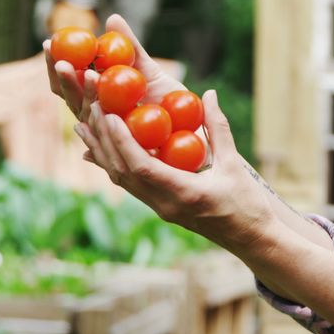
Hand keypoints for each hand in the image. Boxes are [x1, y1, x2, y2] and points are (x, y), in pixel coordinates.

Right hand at [45, 14, 185, 122]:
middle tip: (61, 60)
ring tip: (89, 74)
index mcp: (96, 100)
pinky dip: (107, 121)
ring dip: (85, 95)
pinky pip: (113, 135)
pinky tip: (104, 105)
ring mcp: (110, 135)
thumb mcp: (148, 68)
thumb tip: (111, 18)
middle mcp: (98, 118)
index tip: (48, 42)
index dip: (54, 65)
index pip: (66, 83)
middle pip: (70, 99)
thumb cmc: (168, 97)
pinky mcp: (128, 148)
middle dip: (63, 80)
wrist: (194, 124)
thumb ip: (129, 46)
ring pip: (89, 115)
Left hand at [75, 90, 276, 251]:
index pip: (142, 167)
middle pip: (123, 172)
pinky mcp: (160, 208)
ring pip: (121, 180)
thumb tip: (208, 94)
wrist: (250, 238)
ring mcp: (160, 209)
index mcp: (183, 193)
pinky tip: (98, 152)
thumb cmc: (247, 203)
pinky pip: (130, 185)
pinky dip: (113, 164)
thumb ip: (218, 128)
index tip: (110, 115)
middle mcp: (164, 204)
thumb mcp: (235, 163)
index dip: (122, 141)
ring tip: (83, 126)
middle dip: (103, 140)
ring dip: (101, 152)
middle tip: (91, 109)